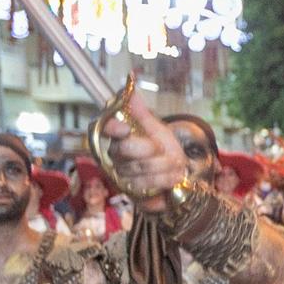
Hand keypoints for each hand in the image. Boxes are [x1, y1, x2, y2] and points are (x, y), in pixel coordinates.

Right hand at [99, 93, 189, 211]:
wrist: (178, 175)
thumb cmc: (164, 149)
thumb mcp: (157, 129)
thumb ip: (143, 114)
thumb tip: (130, 90)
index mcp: (118, 137)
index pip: (105, 128)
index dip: (113, 128)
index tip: (126, 128)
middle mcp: (114, 156)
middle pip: (124, 149)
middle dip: (151, 148)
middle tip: (166, 149)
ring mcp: (120, 176)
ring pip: (138, 168)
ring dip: (164, 166)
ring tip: (176, 165)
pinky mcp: (130, 193)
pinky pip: (145, 186)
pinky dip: (164, 180)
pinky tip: (172, 178)